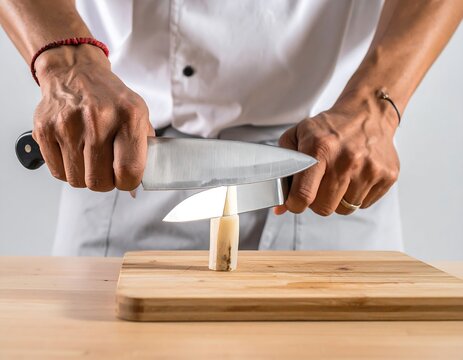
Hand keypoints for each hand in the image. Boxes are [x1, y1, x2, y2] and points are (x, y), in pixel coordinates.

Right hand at [32, 44, 153, 190]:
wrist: (75, 73)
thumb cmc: (110, 99)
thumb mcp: (139, 116)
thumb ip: (144, 151)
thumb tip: (136, 185)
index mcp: (129, 116)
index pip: (129, 171)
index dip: (128, 182)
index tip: (126, 178)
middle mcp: (98, 119)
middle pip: (99, 181)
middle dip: (105, 181)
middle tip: (106, 168)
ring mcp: (68, 125)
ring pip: (77, 180)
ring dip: (85, 176)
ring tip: (89, 156)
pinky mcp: (45, 130)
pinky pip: (57, 172)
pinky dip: (67, 169)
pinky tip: (74, 151)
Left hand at [276, 89, 399, 215]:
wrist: (367, 114)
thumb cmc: (329, 128)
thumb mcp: (297, 136)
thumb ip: (283, 169)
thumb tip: (279, 208)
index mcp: (320, 148)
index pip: (304, 195)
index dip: (295, 204)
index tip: (296, 201)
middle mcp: (347, 159)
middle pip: (324, 208)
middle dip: (317, 201)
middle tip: (319, 185)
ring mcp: (370, 168)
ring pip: (344, 209)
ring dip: (338, 199)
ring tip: (339, 177)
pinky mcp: (387, 175)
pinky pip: (364, 204)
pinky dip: (356, 196)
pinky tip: (355, 176)